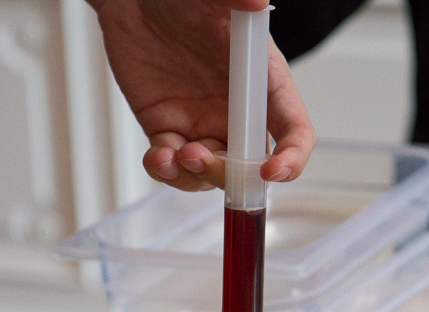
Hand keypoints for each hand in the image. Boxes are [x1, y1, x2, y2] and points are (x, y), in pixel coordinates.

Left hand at [88, 0, 315, 190]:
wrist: (135, 1)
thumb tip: (256, 0)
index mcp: (263, 82)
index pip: (293, 131)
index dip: (291, 157)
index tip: (272, 171)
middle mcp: (237, 111)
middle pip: (251, 166)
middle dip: (230, 175)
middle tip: (200, 156)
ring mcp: (203, 124)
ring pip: (211, 175)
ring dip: (195, 177)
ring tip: (174, 154)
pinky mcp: (169, 130)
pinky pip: (173, 167)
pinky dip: (166, 171)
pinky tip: (157, 156)